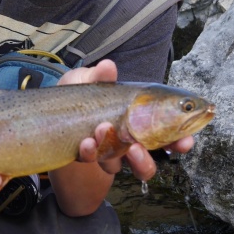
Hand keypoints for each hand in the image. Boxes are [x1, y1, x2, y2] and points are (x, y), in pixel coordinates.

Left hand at [61, 59, 194, 178]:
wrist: (47, 120)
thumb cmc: (74, 98)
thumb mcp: (84, 81)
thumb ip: (97, 76)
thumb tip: (109, 66)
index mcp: (135, 117)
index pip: (166, 129)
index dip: (180, 138)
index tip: (186, 140)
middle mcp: (128, 138)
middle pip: (155, 154)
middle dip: (164, 152)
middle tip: (162, 147)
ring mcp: (111, 152)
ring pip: (134, 166)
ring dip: (136, 158)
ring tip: (127, 145)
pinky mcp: (91, 160)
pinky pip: (97, 163)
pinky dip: (93, 153)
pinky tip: (86, 143)